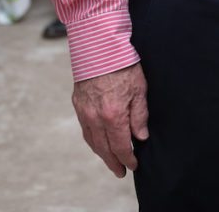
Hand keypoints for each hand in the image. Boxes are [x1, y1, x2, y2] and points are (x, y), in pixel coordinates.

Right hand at [72, 63, 148, 177]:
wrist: (99, 46)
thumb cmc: (123, 64)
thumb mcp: (139, 88)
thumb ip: (140, 115)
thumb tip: (141, 137)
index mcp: (113, 115)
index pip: (121, 146)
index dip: (128, 158)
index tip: (134, 165)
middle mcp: (96, 118)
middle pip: (104, 149)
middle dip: (114, 162)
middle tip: (121, 172)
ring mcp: (84, 111)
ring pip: (92, 141)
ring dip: (102, 154)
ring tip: (111, 160)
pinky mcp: (78, 104)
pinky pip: (85, 129)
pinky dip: (92, 140)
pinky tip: (98, 142)